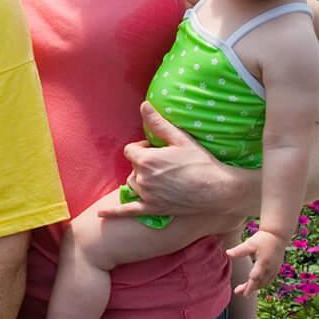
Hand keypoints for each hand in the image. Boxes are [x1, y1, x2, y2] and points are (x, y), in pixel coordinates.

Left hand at [100, 103, 254, 223]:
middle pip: (133, 167)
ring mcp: (146, 196)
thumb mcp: (180, 139)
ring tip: (161, 178)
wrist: (217, 190)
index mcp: (145, 160)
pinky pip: (128, 211)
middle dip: (144, 164)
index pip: (131, 150)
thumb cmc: (200, 162)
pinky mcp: (152, 210)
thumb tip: (144, 105)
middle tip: (165, 164)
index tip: (157, 149)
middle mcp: (142, 179)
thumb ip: (158, 123)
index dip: (143, 148)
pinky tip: (101, 213)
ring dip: (141, 180)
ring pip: (133, 184)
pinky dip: (114, 212)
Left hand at [226, 229, 285, 294]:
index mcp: (263, 263)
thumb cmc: (262, 238)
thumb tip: (227, 253)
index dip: (249, 287)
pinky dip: (261, 284)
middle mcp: (271, 268)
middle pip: (260, 283)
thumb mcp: (250, 244)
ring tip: (243, 291)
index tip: (243, 294)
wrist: (278, 235)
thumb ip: (239, 250)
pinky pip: (269, 280)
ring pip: (265, 283)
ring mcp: (275, 269)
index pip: (255, 278)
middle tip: (237, 292)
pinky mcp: (276, 269)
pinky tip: (255, 285)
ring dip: (255, 287)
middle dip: (249, 289)